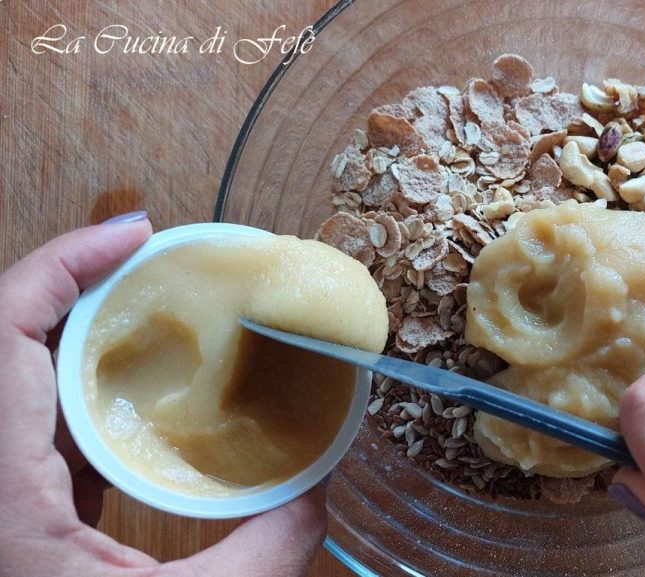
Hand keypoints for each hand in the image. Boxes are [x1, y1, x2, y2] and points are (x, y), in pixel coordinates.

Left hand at [0, 214, 326, 576]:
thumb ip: (269, 549)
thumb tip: (320, 487)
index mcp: (0, 492)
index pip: (5, 337)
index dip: (60, 265)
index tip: (137, 235)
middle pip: (11, 344)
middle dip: (82, 288)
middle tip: (160, 266)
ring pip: (21, 383)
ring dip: (81, 337)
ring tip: (155, 316)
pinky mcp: (12, 512)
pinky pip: (36, 427)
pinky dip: (81, 394)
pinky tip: (136, 402)